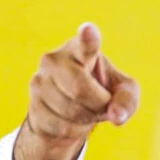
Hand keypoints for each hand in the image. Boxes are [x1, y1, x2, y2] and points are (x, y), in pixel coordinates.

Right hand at [13, 23, 139, 159]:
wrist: (70, 112)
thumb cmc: (101, 91)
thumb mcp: (123, 92)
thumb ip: (127, 100)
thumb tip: (118, 116)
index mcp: (81, 49)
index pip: (85, 43)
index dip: (87, 38)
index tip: (88, 29)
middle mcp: (54, 60)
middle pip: (80, 88)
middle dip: (98, 103)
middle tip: (103, 102)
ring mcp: (40, 82)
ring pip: (71, 111)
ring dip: (87, 118)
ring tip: (87, 109)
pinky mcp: (33, 106)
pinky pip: (60, 127)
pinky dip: (73, 130)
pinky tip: (72, 120)